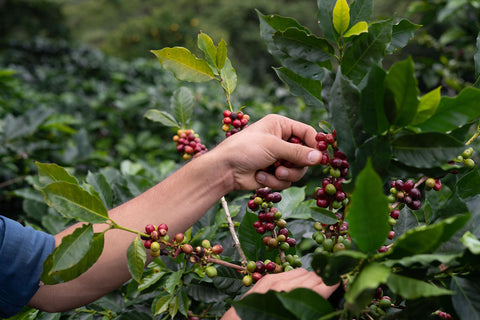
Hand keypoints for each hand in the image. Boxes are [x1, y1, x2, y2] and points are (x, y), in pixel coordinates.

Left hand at [213, 114, 322, 190]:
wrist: (224, 170)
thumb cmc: (244, 149)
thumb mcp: (272, 146)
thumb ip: (297, 152)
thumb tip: (320, 158)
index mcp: (281, 126)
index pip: (307, 133)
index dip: (315, 145)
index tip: (321, 157)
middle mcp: (282, 140)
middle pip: (306, 155)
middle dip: (296, 164)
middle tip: (285, 168)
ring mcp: (279, 158)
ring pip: (298, 171)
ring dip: (285, 175)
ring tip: (273, 172)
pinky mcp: (274, 174)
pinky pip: (286, 181)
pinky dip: (274, 181)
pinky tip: (260, 176)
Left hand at [221, 268, 338, 319]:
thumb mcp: (295, 317)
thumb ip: (313, 309)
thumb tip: (327, 306)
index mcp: (295, 299)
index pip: (324, 286)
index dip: (336, 284)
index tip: (344, 284)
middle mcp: (287, 287)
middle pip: (316, 277)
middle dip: (326, 281)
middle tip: (333, 288)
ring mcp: (276, 280)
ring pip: (304, 272)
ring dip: (312, 279)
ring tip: (316, 288)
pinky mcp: (268, 277)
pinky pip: (290, 272)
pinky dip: (298, 277)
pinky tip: (299, 285)